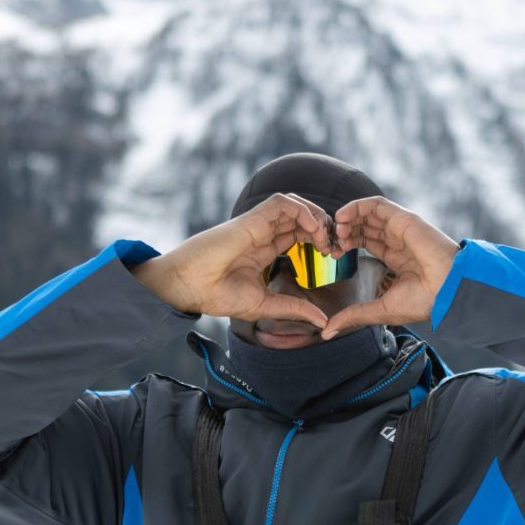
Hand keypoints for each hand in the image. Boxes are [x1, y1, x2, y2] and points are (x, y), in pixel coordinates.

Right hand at [134, 193, 335, 327]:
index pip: (299, 235)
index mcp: (265, 250)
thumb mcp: (265, 305)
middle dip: (324, 227)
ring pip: (294, 205)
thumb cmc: (217, 295)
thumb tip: (323, 321)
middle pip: (301, 218)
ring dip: (315, 216)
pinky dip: (301, 209)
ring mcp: (257, 225)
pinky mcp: (250, 220)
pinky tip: (312, 227)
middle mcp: (263, 234)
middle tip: (336, 246)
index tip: (334, 256)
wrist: (188, 288)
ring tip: (325, 237)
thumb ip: (294, 308)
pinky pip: (281, 203)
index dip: (320, 240)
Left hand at [320, 196, 459, 339]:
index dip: (346, 244)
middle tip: (330, 243)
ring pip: (368, 214)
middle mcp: (397, 241)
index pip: (366, 241)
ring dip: (348, 219)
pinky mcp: (403, 219)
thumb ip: (354, 315)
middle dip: (344, 232)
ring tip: (336, 231)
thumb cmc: (423, 302)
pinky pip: (376, 205)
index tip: (333, 255)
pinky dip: (357, 206)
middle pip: (364, 226)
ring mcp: (400, 228)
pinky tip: (343, 217)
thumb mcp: (380, 309)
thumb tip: (328, 331)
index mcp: (395, 258)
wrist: (448, 291)